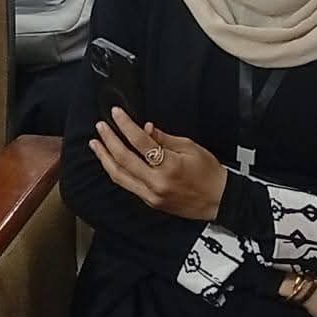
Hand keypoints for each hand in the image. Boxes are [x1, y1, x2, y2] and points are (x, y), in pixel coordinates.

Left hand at [89, 106, 226, 221]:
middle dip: (109, 140)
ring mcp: (152, 195)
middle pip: (124, 159)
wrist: (221, 201)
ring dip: (105, 158)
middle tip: (101, 127)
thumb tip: (145, 128)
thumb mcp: (190, 148)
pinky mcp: (151, 202)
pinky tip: (110, 161)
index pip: (140, 142)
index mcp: (169, 166)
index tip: (116, 113)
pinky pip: (128, 185)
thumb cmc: (209, 173)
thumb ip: (164, 138)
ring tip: (96, 144)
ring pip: (120, 176)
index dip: (125, 125)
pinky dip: (116, 171)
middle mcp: (157, 183)